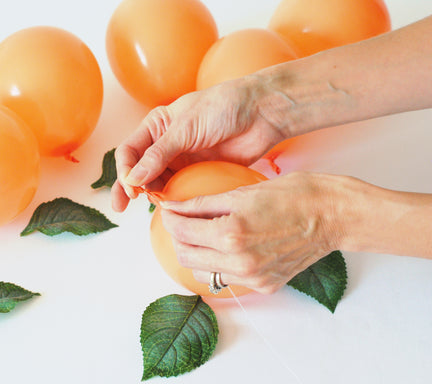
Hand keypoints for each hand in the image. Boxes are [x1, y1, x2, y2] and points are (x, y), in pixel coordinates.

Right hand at [111, 76, 287, 211]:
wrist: (260, 113)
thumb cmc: (223, 108)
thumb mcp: (186, 128)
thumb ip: (159, 154)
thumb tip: (132, 179)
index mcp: (156, 126)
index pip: (129, 151)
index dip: (125, 170)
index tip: (131, 188)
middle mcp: (165, 145)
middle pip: (139, 170)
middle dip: (130, 187)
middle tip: (122, 207)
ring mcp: (182, 160)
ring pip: (159, 182)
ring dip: (153, 194)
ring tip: (156, 205)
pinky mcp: (199, 173)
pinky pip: (181, 189)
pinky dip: (175, 199)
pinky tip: (174, 208)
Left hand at [159, 172, 344, 293]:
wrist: (332, 215)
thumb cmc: (294, 195)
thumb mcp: (241, 191)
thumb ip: (202, 203)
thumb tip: (174, 206)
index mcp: (231, 234)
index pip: (181, 231)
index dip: (169, 219)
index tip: (169, 211)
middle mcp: (239, 261)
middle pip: (186, 258)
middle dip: (178, 238)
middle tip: (182, 222)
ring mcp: (253, 278)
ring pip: (205, 273)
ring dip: (197, 254)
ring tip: (203, 235)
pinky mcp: (265, 286)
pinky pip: (229, 279)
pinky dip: (220, 264)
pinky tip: (227, 247)